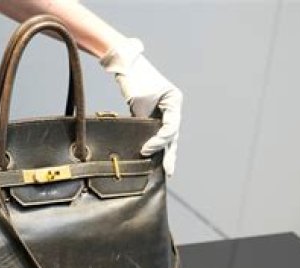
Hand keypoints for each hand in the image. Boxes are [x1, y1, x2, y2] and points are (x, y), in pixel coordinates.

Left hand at [100, 38, 182, 176]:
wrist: (125, 63)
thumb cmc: (134, 78)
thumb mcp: (140, 101)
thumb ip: (144, 119)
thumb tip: (143, 138)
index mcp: (174, 101)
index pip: (171, 127)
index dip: (159, 141)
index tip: (146, 150)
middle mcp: (172, 107)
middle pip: (172, 134)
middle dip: (169, 153)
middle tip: (169, 171)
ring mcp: (163, 110)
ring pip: (166, 135)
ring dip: (164, 151)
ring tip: (166, 169)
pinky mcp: (152, 113)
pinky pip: (155, 131)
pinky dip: (155, 143)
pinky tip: (152, 156)